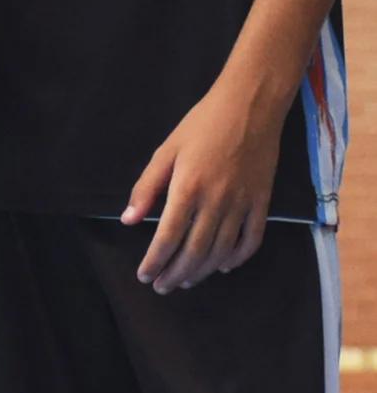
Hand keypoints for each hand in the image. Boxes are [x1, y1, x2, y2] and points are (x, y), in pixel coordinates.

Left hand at [123, 81, 284, 294]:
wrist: (250, 105)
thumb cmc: (202, 124)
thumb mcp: (167, 150)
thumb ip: (146, 187)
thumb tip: (128, 220)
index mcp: (188, 188)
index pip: (167, 237)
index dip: (154, 261)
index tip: (144, 275)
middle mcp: (216, 202)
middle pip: (194, 251)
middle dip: (175, 274)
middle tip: (162, 286)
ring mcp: (242, 204)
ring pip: (221, 252)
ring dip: (201, 272)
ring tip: (185, 281)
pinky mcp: (263, 203)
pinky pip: (251, 241)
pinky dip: (236, 259)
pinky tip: (222, 266)